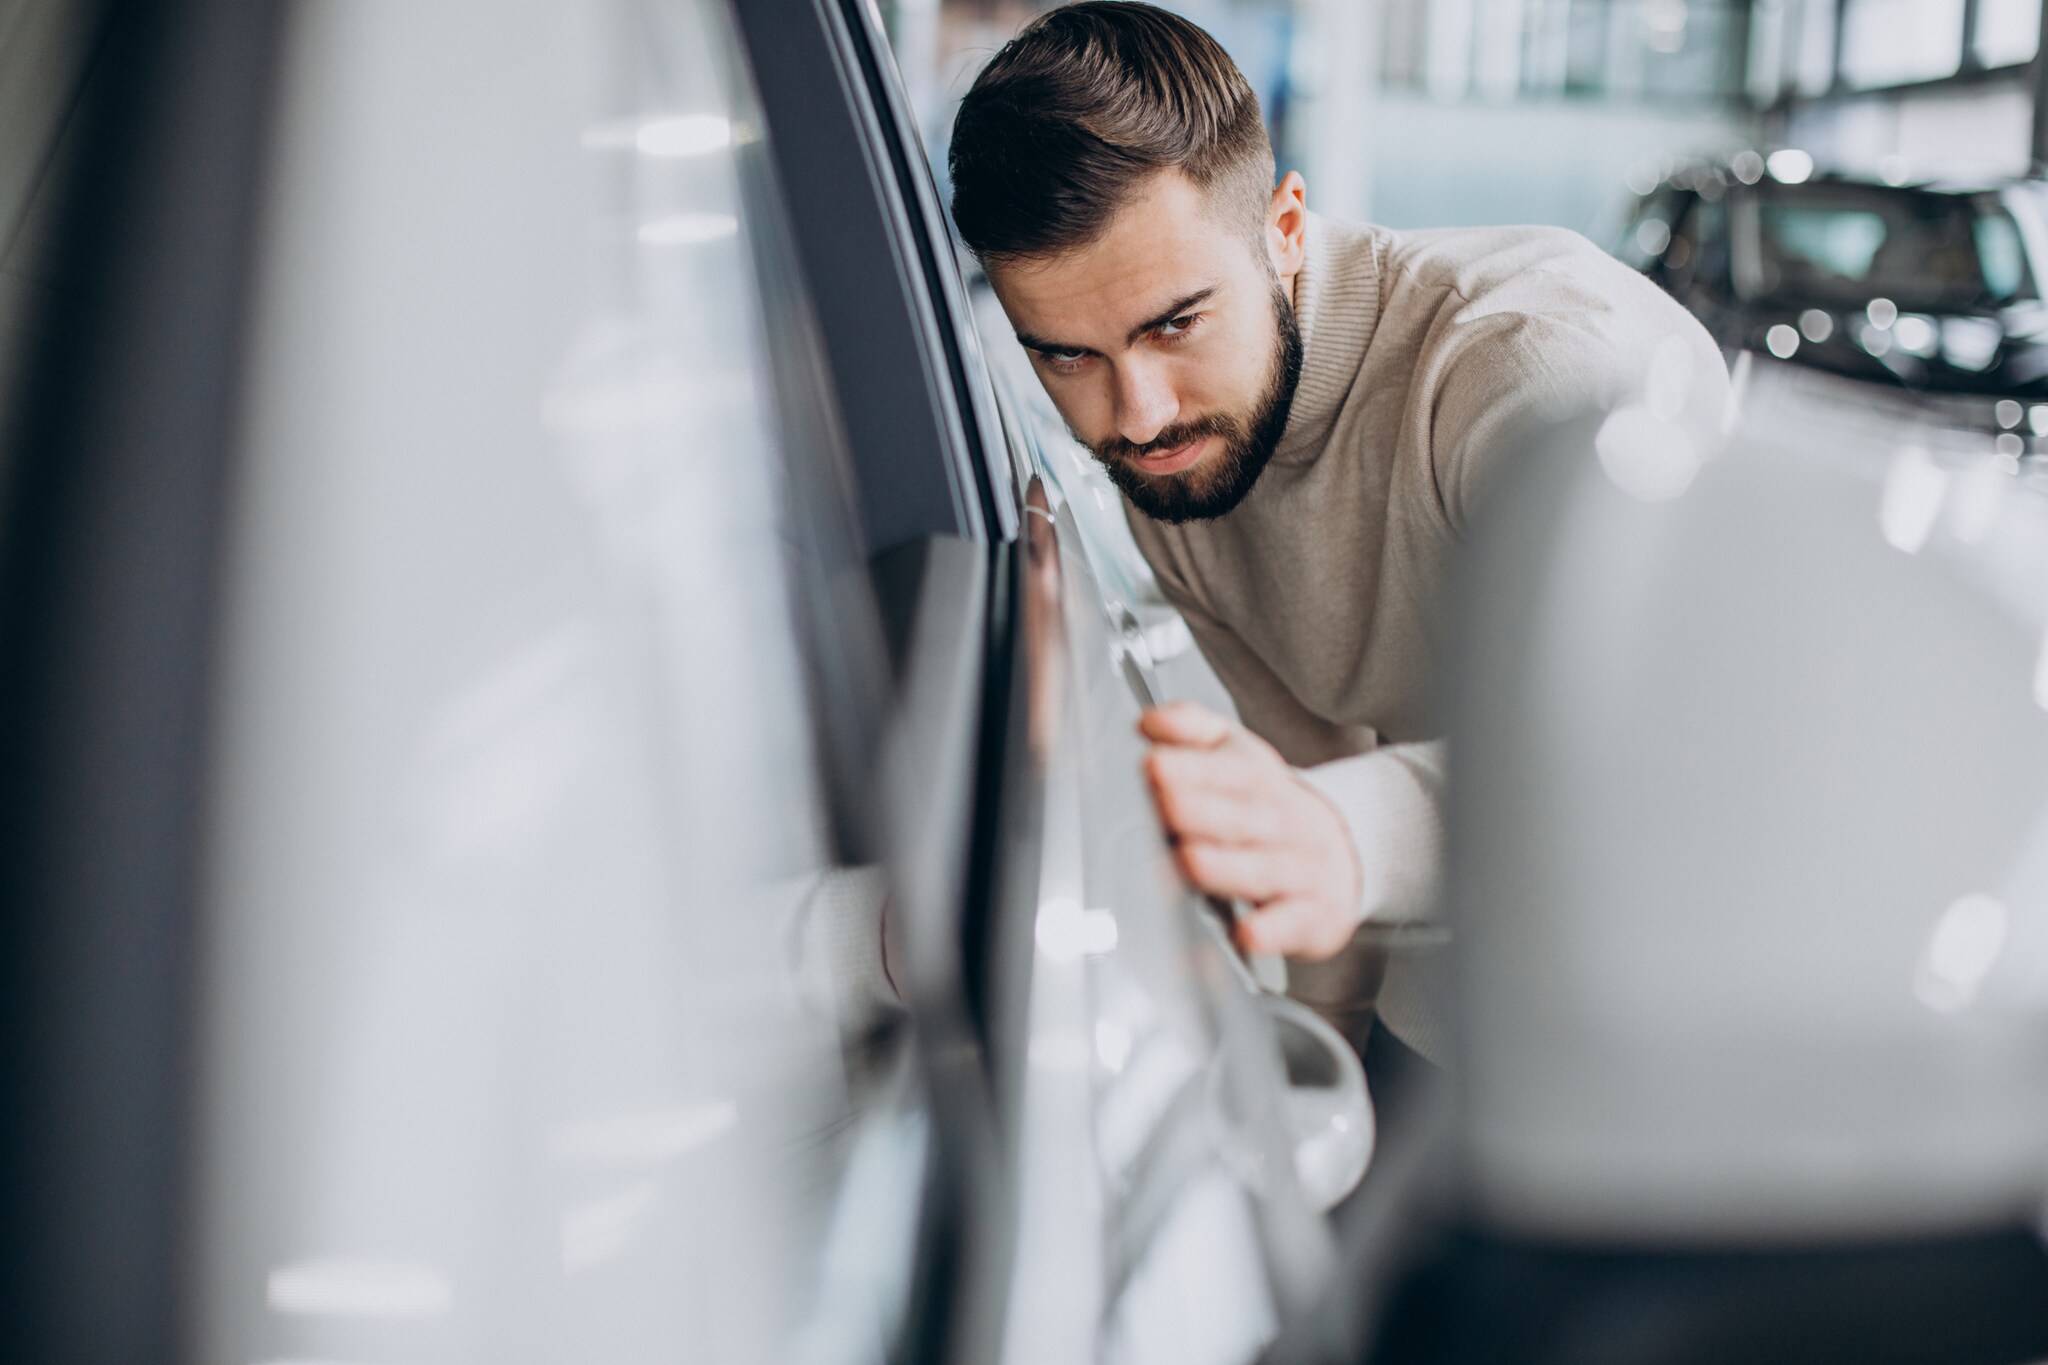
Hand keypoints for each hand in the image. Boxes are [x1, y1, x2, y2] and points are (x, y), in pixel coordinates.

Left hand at [1139, 702, 1362, 960]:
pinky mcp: (1314, 918)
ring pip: (1263, 871)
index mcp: (1264, 781)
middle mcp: (1286, 824)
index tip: (1155, 766)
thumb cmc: (1270, 807)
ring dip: (1225, 868)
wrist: (1347, 853)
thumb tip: (1148, 721)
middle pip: (1245, 818)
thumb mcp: (1237, 755)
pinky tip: (1244, 933)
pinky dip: (1270, 931)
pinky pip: (1292, 924)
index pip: (1233, 771)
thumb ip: (1191, 730)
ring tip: (1189, 860)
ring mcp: (1302, 872)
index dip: (1194, 768)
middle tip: (1166, 805)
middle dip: (1203, 812)